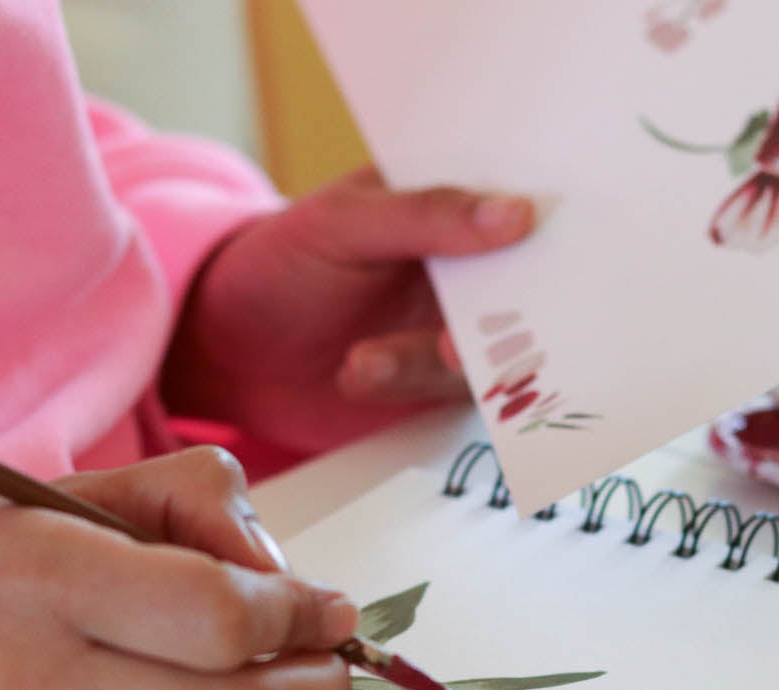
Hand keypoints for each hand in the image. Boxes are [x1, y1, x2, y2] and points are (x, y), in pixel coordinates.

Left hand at [162, 168, 536, 452]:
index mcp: (454, 202)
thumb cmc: (280, 264)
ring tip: (363, 362)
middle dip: (513, 314)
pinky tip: (359, 374)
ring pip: (494, 351)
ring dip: (434, 361)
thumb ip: (424, 216)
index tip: (545, 240)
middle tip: (463, 338)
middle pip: (528, 288)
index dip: (547, 222)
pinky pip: (461, 397)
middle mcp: (472, 269)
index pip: (522, 202)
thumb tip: (516, 214)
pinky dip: (413, 388)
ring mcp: (460, 328)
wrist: (231, 353)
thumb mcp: (341, 223)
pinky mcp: (441, 385)